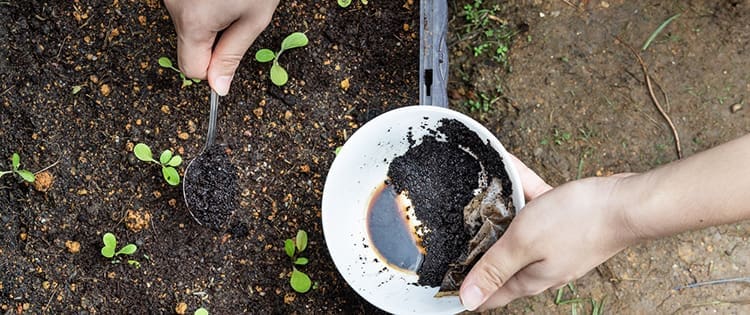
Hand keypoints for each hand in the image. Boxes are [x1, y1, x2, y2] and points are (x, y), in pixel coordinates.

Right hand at [164, 0, 278, 95]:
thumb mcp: (254, 18)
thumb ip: (232, 55)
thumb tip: (219, 86)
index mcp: (193, 21)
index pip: (191, 69)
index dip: (213, 68)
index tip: (228, 54)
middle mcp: (173, 6)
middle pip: (188, 45)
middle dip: (211, 39)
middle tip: (235, 16)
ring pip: (187, 25)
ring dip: (207, 19)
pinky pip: (185, 8)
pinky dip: (201, 5)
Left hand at [459, 157, 639, 310]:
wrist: (627, 203)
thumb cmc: (578, 222)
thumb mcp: (524, 243)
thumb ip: (494, 269)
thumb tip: (468, 301)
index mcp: (529, 278)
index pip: (491, 294)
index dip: (467, 290)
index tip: (444, 282)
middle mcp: (541, 265)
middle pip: (501, 260)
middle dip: (478, 247)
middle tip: (455, 231)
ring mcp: (555, 244)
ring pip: (518, 228)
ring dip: (500, 212)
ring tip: (480, 194)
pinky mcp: (566, 223)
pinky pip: (535, 205)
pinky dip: (523, 190)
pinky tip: (512, 169)